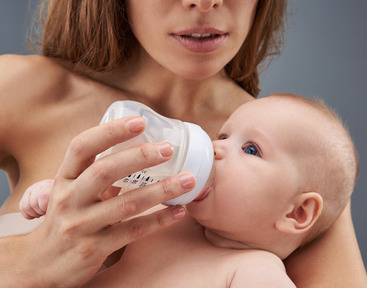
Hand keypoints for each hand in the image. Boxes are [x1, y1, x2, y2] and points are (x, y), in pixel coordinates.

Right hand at [24, 116, 193, 286]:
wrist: (40, 265)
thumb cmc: (65, 219)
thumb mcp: (70, 192)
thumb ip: (97, 174)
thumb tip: (139, 152)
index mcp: (64, 179)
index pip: (81, 147)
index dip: (110, 131)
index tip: (139, 122)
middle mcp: (69, 199)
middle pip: (105, 171)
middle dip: (140, 157)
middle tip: (169, 149)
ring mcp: (81, 225)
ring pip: (126, 204)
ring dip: (161, 190)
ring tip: (188, 180)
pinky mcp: (94, 249)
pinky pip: (133, 231)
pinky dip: (159, 220)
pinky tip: (179, 211)